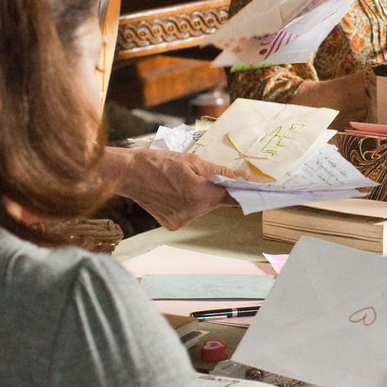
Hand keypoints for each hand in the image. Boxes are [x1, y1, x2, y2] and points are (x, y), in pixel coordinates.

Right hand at [102, 147, 241, 230]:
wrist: (129, 174)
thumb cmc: (159, 163)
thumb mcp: (192, 161)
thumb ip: (220, 172)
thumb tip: (243, 177)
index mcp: (201, 194)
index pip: (233, 199)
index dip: (245, 195)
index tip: (258, 193)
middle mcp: (194, 211)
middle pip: (215, 202)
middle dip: (213, 191)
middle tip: (197, 177)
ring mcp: (183, 220)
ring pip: (202, 208)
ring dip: (198, 198)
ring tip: (179, 184)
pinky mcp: (173, 225)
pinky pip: (188, 214)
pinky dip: (185, 205)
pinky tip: (172, 195)